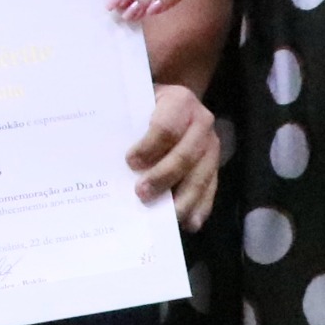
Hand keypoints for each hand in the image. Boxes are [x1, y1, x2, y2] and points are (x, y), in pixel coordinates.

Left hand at [127, 84, 222, 227]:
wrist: (174, 102)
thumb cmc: (146, 105)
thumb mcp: (136, 103)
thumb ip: (127, 122)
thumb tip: (108, 154)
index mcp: (179, 101)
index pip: (166, 127)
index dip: (149, 146)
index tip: (130, 162)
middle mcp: (201, 121)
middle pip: (185, 155)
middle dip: (163, 177)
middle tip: (141, 194)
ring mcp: (212, 145)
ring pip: (201, 176)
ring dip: (184, 199)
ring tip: (167, 217)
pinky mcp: (215, 164)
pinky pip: (211, 188)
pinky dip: (200, 207)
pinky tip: (189, 223)